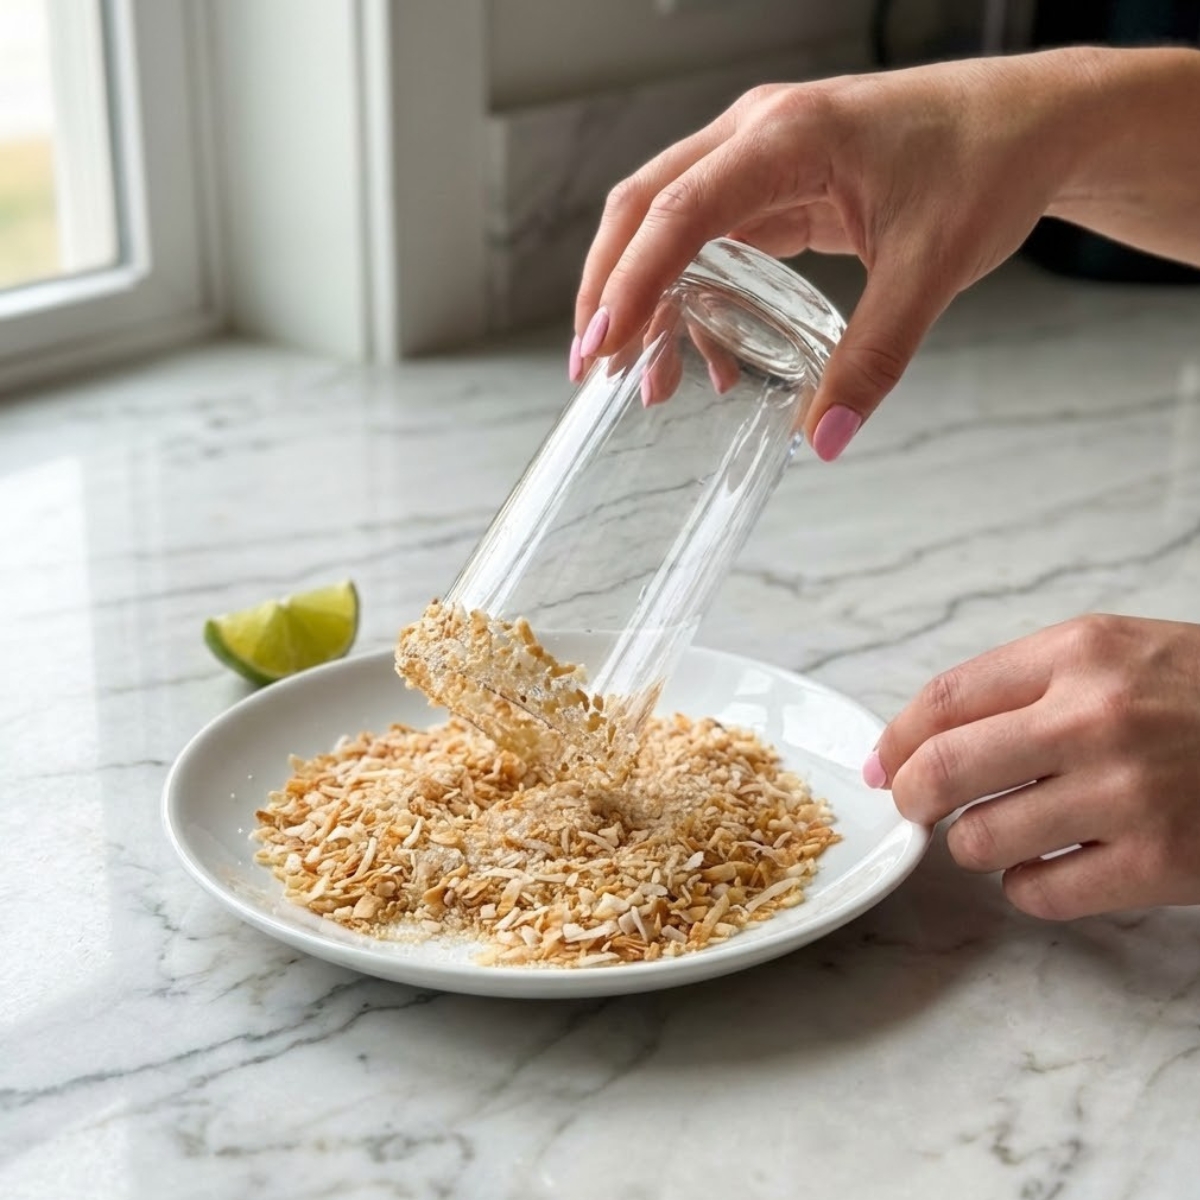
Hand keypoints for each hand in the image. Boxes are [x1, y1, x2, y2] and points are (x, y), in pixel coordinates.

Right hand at [571, 51, 1091, 456]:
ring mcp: (759, 155)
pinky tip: (705, 357)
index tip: (602, 344)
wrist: (1031, 123)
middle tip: (592, 368)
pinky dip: (689, 294)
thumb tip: (824, 440)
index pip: (681, 209)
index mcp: (789, 136)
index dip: (632, 278)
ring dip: (644, 296)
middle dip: (609, 288)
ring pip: (665, 221)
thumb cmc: (987, 164)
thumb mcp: (932, 268)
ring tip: (645, 379)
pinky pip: (707, 237)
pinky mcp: (773, 182)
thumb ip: (875, 357)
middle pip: (645, 206)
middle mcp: (757, 134)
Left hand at [868, 615, 1199, 918]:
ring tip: (1000, 832)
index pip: (944, 700)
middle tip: (914, 807)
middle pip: (945, 768)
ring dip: (973, 844)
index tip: (882, 764)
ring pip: (982, 839)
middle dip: (911, 796)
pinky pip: (1040, 892)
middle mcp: (1097, 717)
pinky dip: (1025, 886)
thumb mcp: (1118, 653)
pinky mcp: (1159, 863)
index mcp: (1080, 653)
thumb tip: (924, 735)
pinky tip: (1049, 866)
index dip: (896, 739)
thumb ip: (1025, 683)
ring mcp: (1129, 794)